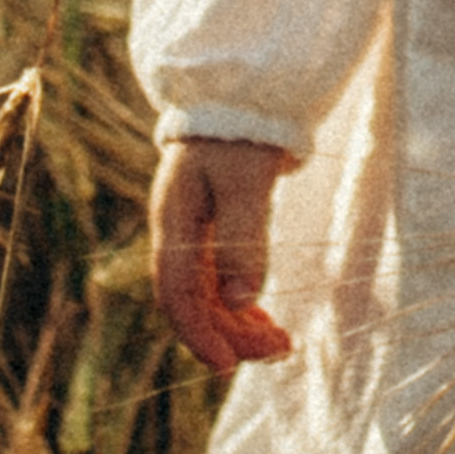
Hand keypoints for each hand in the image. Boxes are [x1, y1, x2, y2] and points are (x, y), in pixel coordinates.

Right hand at [150, 137, 295, 374]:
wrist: (243, 88)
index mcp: (175, 219)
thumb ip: (243, 238)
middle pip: (194, 299)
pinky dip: (240, 299)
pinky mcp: (213, 223)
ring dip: (238, 321)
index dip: (199, 333)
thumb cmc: (243, 129)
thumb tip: (243, 301)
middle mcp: (178, 229)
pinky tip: (262, 316)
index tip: (228, 365)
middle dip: (230, 331)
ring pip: (208, 291)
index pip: (178, 293)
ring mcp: (193, 227)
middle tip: (278, 350)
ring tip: (279, 341)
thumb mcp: (246, 181)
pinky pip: (219, 275)